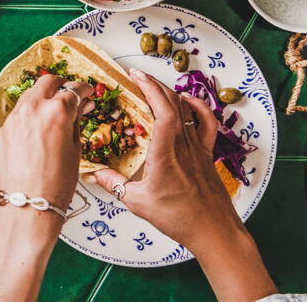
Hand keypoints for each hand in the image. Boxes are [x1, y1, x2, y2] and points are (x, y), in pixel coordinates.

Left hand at [0, 73, 93, 214]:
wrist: (28, 203)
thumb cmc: (55, 183)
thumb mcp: (75, 149)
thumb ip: (77, 121)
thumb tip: (81, 106)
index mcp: (56, 112)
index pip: (73, 89)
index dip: (83, 89)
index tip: (86, 92)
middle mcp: (33, 109)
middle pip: (48, 82)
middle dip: (61, 85)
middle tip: (70, 95)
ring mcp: (15, 117)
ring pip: (31, 94)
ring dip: (44, 96)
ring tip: (54, 111)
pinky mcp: (4, 129)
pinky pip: (19, 112)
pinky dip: (31, 112)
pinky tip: (39, 126)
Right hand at [84, 69, 277, 301]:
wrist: (213, 231)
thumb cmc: (178, 218)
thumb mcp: (138, 201)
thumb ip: (113, 183)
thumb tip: (92, 173)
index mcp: (166, 152)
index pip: (161, 109)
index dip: (150, 88)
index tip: (136, 76)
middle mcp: (184, 145)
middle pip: (173, 103)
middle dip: (155, 84)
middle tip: (138, 76)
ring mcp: (198, 148)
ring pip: (187, 110)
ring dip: (171, 93)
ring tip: (156, 86)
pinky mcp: (207, 155)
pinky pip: (207, 124)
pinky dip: (199, 107)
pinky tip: (189, 102)